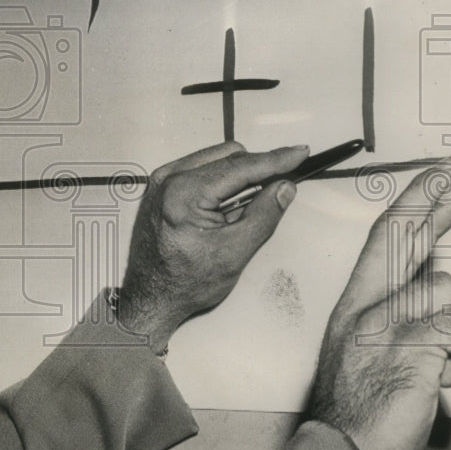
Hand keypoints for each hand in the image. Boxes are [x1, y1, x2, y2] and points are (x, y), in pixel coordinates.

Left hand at [119, 140, 306, 352]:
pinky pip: (200, 167)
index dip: (275, 160)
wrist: (151, 296)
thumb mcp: (234, 253)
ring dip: (238, 173)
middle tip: (279, 185)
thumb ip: (263, 215)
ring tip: (246, 204)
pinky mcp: (161, 186)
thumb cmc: (185, 282)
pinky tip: (226, 202)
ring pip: (215, 158)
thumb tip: (284, 187)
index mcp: (184, 193)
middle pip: (228, 156)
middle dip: (257, 168)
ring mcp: (162, 180)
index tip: (299, 153)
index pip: (240, 167)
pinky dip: (220, 178)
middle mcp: (169, 179)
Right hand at [309, 160, 450, 449]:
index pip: (382, 241)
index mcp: (355, 306)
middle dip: (427, 202)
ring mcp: (385, 325)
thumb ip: (396, 319)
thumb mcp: (368, 354)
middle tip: (450, 178)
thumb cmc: (354, 410)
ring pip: (444, 291)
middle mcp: (365, 307)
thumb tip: (431, 293)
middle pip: (399, 238)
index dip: (411, 206)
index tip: (433, 182)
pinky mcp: (410, 347)